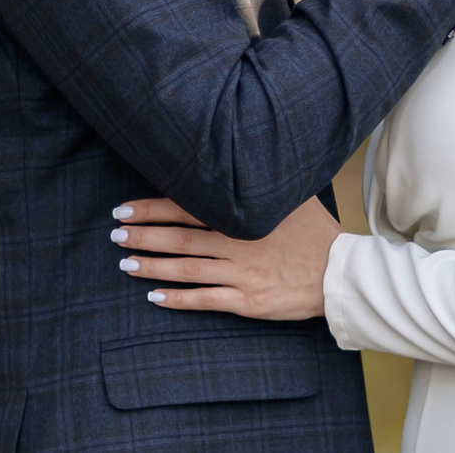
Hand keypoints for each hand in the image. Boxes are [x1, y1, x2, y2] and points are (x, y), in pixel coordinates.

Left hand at [110, 196, 340, 319]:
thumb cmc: (316, 231)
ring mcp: (240, 273)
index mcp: (242, 214)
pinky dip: (176, 298)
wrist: (340, 272)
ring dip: (151, 265)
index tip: (125, 209)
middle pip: (178, 237)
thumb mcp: (291, 195)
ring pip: (185, 268)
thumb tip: (239, 155)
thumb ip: (261, 182)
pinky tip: (154, 296)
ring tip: (125, 262)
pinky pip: (204, 299)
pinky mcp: (247, 300)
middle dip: (143, 235)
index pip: (186, 207)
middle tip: (115, 233)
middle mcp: (236, 242)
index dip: (152, 209)